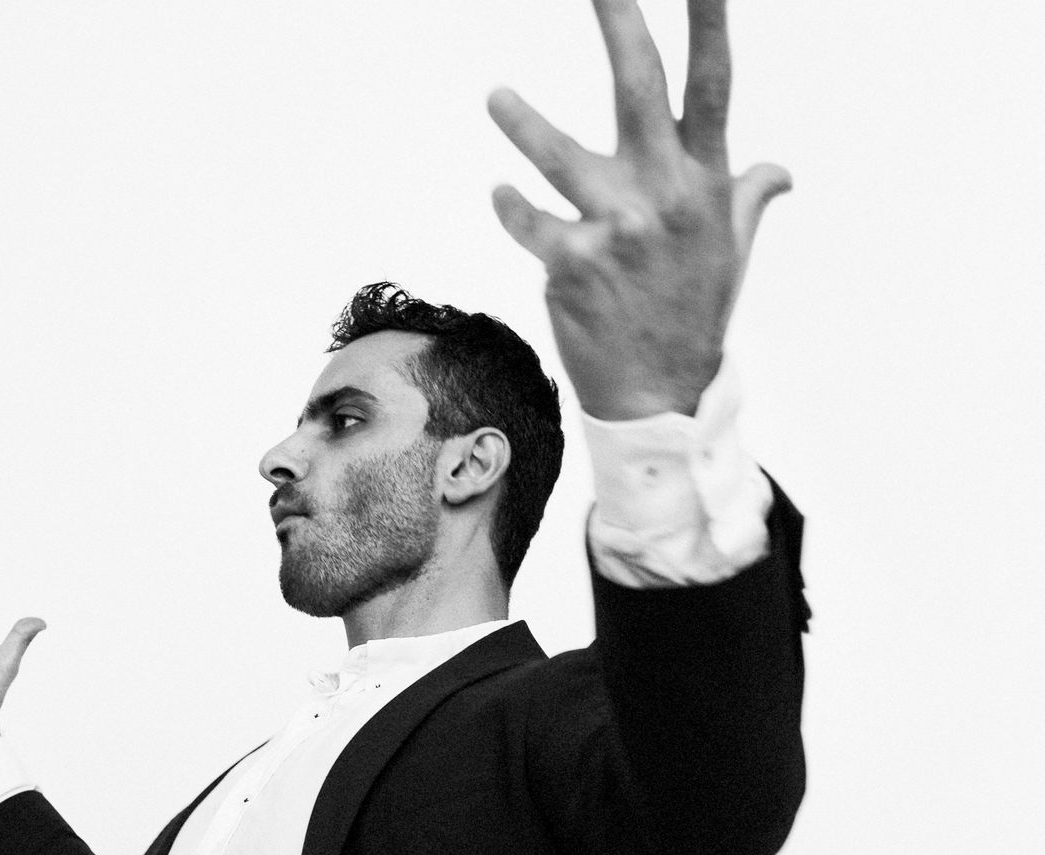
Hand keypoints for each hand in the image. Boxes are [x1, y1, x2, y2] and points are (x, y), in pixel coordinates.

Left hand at [488, 0, 790, 419]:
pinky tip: (501, 193)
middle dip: (619, 22)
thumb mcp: (731, 251)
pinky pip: (531, 223)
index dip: (710, 19)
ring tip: (496, 95)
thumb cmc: (693, 312)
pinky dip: (512, 206)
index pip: (713, 82)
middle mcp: (665, 194)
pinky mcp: (574, 264)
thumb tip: (781, 172)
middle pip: (639, 87)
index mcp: (706, 180)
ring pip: (561, 155)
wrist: (660, 393)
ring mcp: (618, 227)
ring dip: (524, 123)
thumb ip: (748, 196)